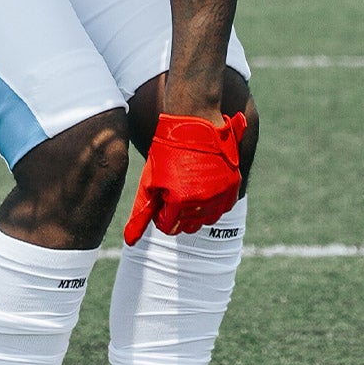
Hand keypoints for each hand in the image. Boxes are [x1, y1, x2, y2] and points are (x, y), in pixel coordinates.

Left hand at [123, 111, 246, 244]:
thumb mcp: (150, 180)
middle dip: (178, 213)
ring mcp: (219, 194)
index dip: (162, 213)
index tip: (162, 198)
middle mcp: (201, 201)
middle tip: (176, 190)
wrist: (194, 123)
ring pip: (206, 220)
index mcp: (178, 200)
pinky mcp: (232, 186)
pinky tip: (203, 188)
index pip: (167, 226)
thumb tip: (130, 241)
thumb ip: (141, 213)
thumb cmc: (166, 150)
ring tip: (188, 188)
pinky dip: (212, 204)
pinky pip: (222, 208)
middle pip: (187, 226)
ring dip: (196, 210)